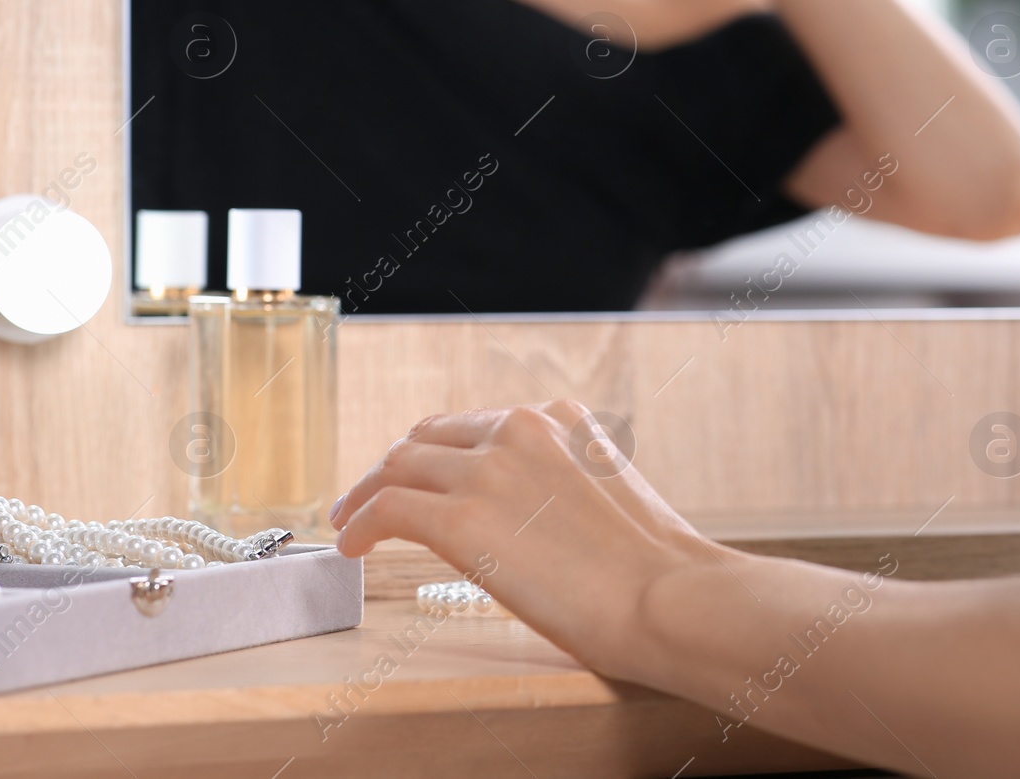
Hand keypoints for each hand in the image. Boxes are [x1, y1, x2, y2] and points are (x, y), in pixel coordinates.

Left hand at [329, 399, 713, 679]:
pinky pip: (389, 510)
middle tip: (369, 499)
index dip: (434, 452)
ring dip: (367, 494)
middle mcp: (519, 428)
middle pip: (426, 438)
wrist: (670, 601)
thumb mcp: (610, 495)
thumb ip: (563, 484)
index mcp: (559, 419)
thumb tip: (528, 516)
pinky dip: (362, 523)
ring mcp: (487, 470)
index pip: (472, 425)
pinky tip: (353, 547)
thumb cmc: (657, 574)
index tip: (417, 478)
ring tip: (350, 523)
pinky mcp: (461, 519)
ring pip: (398, 466)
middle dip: (393, 469)